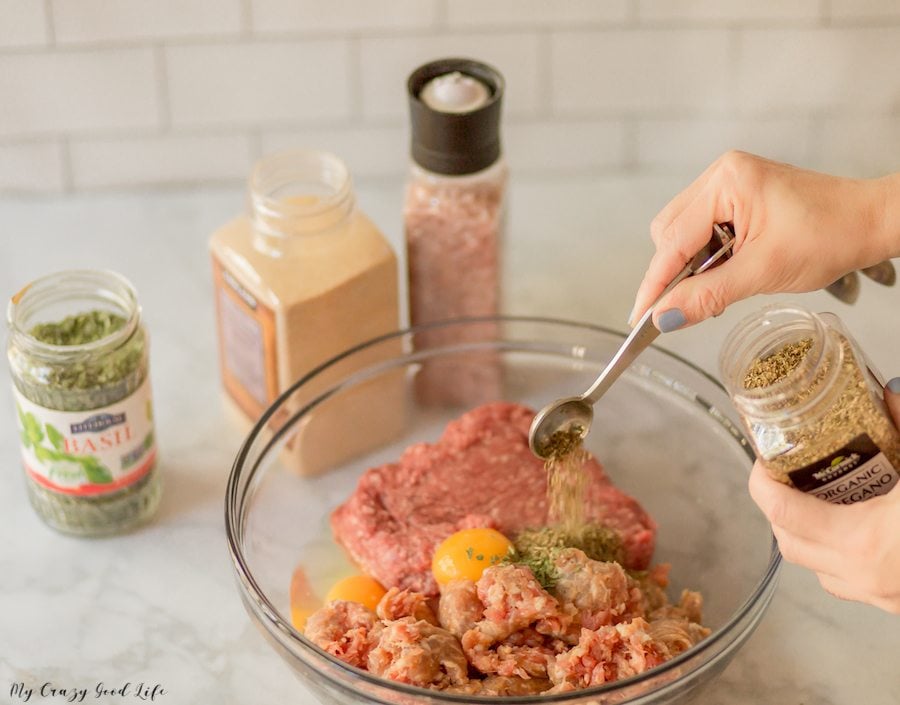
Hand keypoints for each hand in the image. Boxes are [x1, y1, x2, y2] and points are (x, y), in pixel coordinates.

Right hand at [630, 151, 897, 330]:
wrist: (870, 221)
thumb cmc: (831, 234)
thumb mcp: (764, 272)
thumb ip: (707, 295)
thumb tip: (666, 317)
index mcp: (727, 182)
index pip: (673, 240)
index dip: (656, 283)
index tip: (642, 316)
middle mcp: (721, 175)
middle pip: (669, 232)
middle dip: (675, 272)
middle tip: (689, 305)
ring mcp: (727, 182)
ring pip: (681, 232)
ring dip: (692, 265)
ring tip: (720, 285)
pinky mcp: (735, 195)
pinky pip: (700, 228)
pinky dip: (706, 256)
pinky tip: (726, 270)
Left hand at [748, 382, 899, 613]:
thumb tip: (893, 395)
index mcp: (862, 541)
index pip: (779, 510)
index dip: (760, 481)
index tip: (760, 457)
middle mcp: (862, 576)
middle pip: (787, 543)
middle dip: (776, 506)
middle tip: (783, 471)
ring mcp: (880, 596)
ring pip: (815, 567)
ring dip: (804, 533)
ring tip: (814, 494)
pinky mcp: (897, 604)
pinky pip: (846, 581)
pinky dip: (835, 553)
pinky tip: (854, 524)